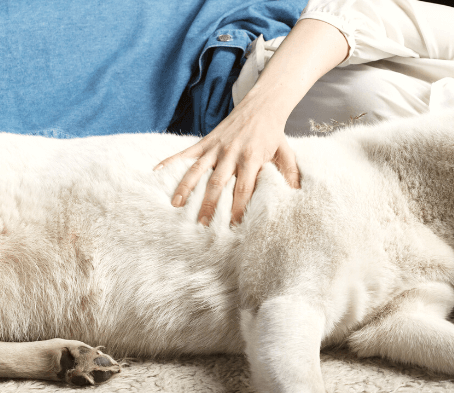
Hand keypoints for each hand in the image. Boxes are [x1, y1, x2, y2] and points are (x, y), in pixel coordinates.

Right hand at [155, 108, 300, 225]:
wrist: (261, 106)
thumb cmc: (273, 134)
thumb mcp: (286, 154)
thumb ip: (290, 175)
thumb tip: (297, 196)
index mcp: (252, 158)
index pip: (244, 188)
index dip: (238, 207)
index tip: (233, 225)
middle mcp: (231, 153)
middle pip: (218, 183)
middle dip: (209, 204)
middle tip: (202, 224)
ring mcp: (216, 146)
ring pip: (197, 169)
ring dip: (186, 188)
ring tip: (176, 205)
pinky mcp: (206, 140)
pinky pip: (186, 152)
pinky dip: (170, 161)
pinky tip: (157, 172)